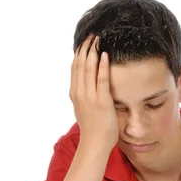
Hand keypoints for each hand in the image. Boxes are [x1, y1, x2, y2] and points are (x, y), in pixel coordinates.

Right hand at [69, 36, 118, 152]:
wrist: (95, 144)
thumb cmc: (93, 129)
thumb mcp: (84, 109)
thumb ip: (85, 97)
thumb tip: (89, 89)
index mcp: (75, 93)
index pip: (75, 68)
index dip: (79, 53)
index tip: (85, 42)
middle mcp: (79, 93)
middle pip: (80, 64)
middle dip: (86, 48)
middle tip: (92, 35)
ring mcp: (89, 97)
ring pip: (88, 68)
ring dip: (93, 51)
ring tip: (98, 39)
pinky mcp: (102, 101)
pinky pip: (102, 79)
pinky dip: (103, 66)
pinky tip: (105, 54)